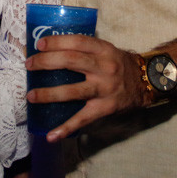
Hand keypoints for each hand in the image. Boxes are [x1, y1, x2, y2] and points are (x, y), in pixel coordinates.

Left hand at [25, 35, 146, 141]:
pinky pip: (82, 119)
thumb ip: (85, 49)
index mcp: (103, 50)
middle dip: (46, 62)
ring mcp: (104, 89)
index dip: (57, 42)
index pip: (77, 42)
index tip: (39, 44)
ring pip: (72, 91)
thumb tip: (53, 48)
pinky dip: (65, 128)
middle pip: (71, 61)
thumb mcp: (106, 49)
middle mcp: (104, 68)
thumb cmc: (119, 63)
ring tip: (31, 95)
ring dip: (49, 94)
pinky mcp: (104, 108)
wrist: (147, 82)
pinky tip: (51, 135)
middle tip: (30, 65)